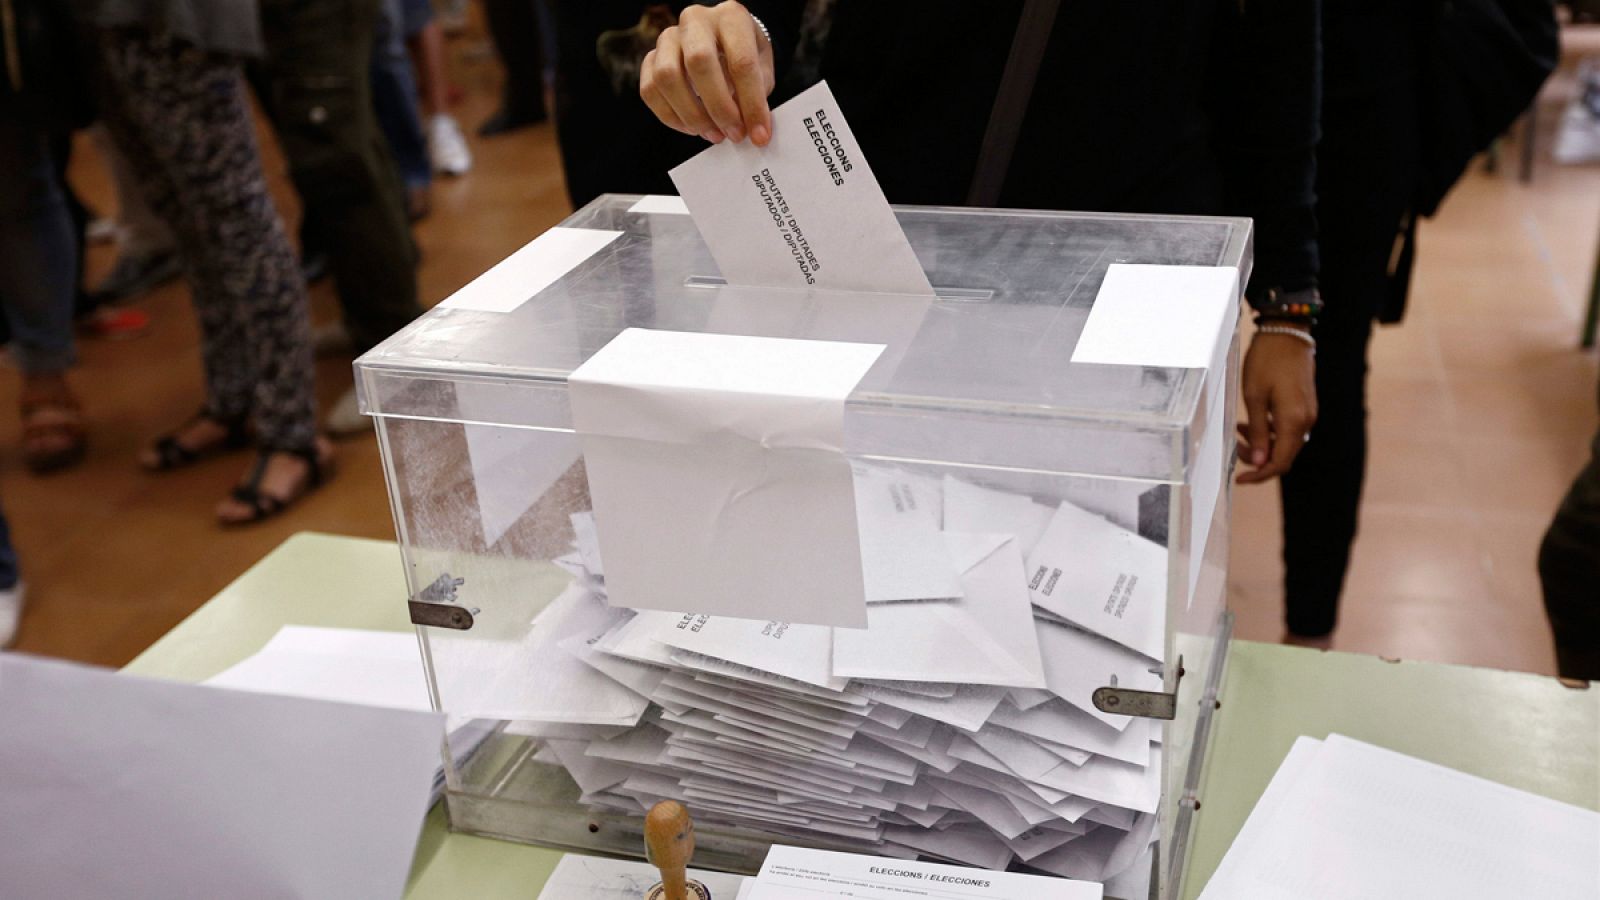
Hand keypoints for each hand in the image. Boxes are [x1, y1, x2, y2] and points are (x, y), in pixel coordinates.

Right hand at [640, 1, 776, 145]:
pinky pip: (649, 89)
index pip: (741, 61)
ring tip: (713, 134)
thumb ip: (757, 94)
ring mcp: (668, 37)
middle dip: (719, 107)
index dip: (752, 104)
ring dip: (691, 114)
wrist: (721, 42)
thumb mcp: (761, 68)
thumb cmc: (743, 55)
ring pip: (667, 76)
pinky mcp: (651, 57)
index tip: (759, 134)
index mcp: (731, 16)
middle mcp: (696, 20)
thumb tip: (752, 130)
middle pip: (699, 62)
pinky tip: (692, 128)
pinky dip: (670, 116)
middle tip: (733, 134)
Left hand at [1235, 327, 1316, 483]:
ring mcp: (1308, 413)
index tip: (1240, 479)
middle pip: (1284, 456)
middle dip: (1258, 459)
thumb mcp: (1254, 397)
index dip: (1259, 475)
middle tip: (1235, 448)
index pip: (1279, 462)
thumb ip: (1258, 432)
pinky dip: (1271, 431)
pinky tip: (1252, 422)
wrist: (1287, 333)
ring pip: (1285, 443)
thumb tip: (1259, 462)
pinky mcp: (1305, 405)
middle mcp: (1306, 421)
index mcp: (1293, 421)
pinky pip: (1289, 429)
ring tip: (1239, 430)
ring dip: (1263, 444)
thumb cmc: (1267, 361)